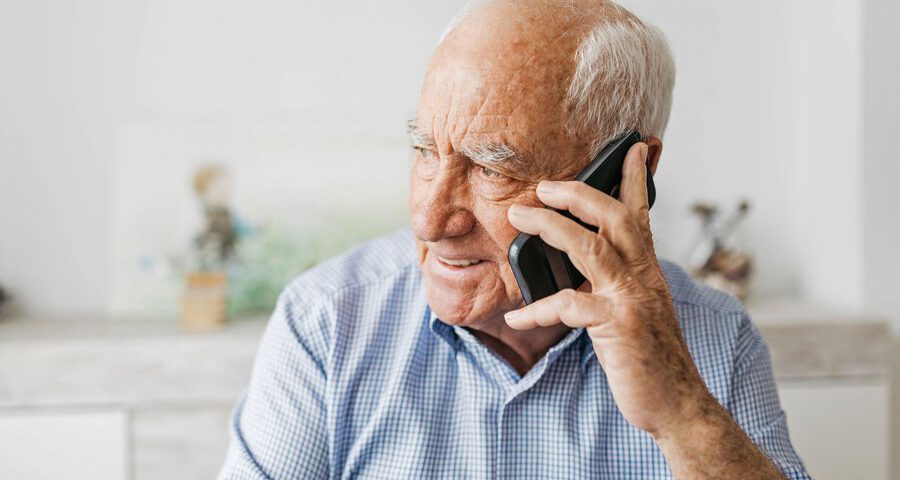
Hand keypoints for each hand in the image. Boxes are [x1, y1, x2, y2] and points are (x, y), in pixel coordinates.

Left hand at [504, 142, 712, 436]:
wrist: (678, 403)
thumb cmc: (652, 358)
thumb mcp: (639, 311)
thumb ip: (617, 285)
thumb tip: (581, 271)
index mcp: (647, 270)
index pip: (641, 214)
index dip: (634, 179)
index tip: (630, 148)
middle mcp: (643, 276)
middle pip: (612, 217)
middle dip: (577, 193)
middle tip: (543, 184)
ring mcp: (631, 298)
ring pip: (590, 247)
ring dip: (550, 227)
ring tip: (520, 217)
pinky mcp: (618, 325)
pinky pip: (569, 305)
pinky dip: (538, 308)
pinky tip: (516, 316)